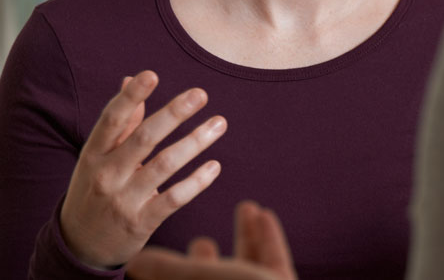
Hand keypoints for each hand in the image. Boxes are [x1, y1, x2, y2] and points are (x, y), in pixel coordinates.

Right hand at [60, 70, 227, 268]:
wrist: (79, 244)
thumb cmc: (95, 187)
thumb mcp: (98, 156)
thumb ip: (120, 121)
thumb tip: (130, 78)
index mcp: (94, 153)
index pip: (111, 120)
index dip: (130, 96)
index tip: (151, 74)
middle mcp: (107, 174)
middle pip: (143, 138)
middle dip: (173, 114)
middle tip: (200, 94)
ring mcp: (124, 199)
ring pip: (165, 165)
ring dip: (195, 141)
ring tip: (219, 122)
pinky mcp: (141, 222)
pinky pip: (174, 198)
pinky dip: (196, 181)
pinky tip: (215, 165)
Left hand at [126, 201, 296, 279]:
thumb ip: (166, 270)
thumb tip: (136, 262)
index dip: (166, 271)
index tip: (156, 253)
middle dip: (206, 259)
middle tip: (200, 241)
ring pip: (247, 267)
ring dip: (245, 235)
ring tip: (245, 207)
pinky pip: (273, 259)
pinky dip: (268, 236)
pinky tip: (264, 214)